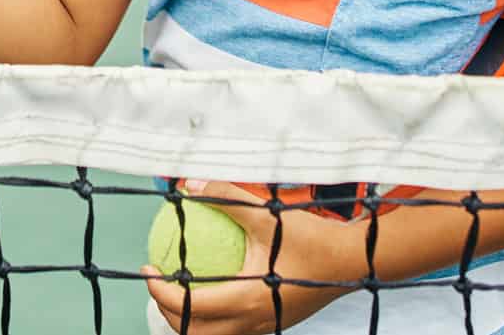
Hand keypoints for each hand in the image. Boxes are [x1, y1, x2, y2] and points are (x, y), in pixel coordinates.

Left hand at [143, 182, 354, 334]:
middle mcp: (252, 322)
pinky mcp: (275, 323)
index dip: (160, 291)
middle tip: (159, 282)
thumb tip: (188, 184)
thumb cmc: (312, 237)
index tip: (149, 268)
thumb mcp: (265, 214)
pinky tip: (215, 284)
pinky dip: (215, 316)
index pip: (188, 307)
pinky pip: (235, 329)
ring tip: (180, 290)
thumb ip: (225, 198)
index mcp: (245, 301)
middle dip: (169, 312)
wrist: (354, 261)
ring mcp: (265, 327)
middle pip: (194, 332)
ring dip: (192, 319)